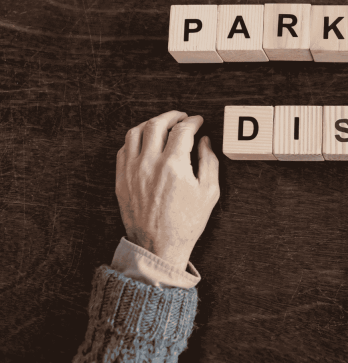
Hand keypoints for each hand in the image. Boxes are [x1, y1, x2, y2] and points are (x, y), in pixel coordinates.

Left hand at [116, 110, 219, 269]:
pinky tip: (146, 141)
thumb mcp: (209, 193)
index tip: (198, 121)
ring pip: (136, 132)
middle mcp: (150, 163)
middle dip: (172, 116)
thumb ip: (209, 162)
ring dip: (151, 123)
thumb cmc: (186, 223)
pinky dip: (136, 138)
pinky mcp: (122, 179)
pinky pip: (124, 148)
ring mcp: (132, 170)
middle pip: (157, 124)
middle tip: (182, 117)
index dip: (192, 122)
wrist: (158, 246)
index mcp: (174, 166)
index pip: (182, 130)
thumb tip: (205, 142)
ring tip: (162, 124)